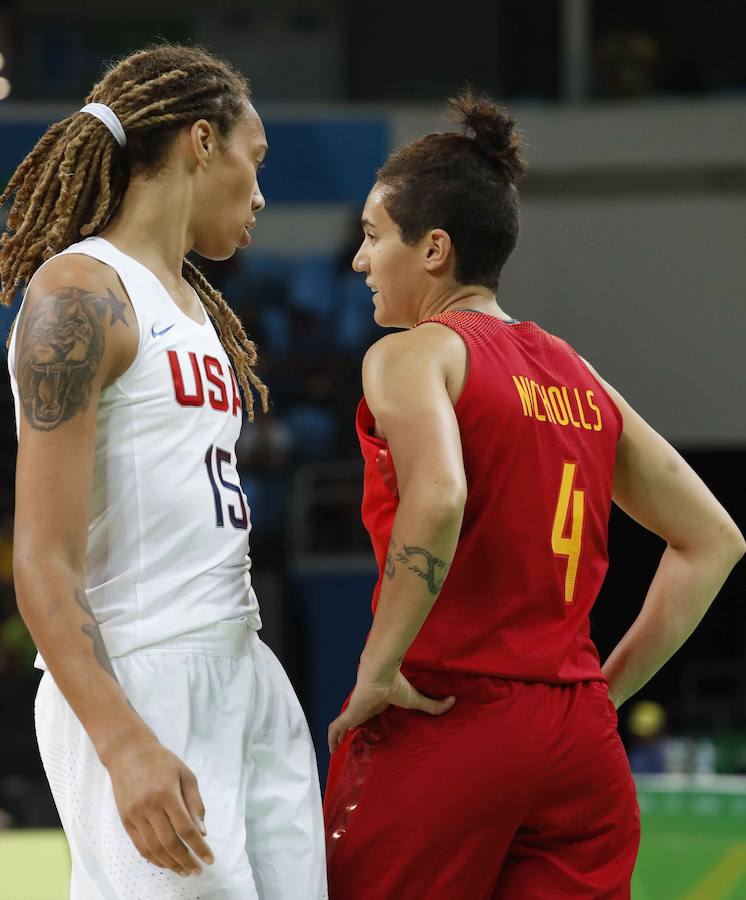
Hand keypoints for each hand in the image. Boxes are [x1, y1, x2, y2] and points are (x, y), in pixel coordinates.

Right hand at [105, 740, 213, 877]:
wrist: (128, 753)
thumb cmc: (161, 761)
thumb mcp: (185, 774)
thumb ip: (195, 803)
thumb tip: (202, 832)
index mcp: (167, 794)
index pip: (185, 828)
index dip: (198, 847)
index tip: (209, 858)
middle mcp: (149, 807)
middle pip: (169, 843)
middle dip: (186, 860)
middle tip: (198, 870)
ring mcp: (135, 816)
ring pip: (154, 849)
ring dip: (171, 864)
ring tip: (184, 870)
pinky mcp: (126, 821)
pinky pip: (140, 847)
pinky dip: (154, 859)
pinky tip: (166, 863)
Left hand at [328, 671, 454, 752]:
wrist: (381, 673)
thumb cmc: (396, 684)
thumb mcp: (416, 699)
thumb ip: (433, 705)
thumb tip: (453, 702)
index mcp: (377, 704)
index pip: (369, 714)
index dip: (366, 722)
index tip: (367, 731)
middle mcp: (364, 708)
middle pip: (354, 721)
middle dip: (351, 731)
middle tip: (352, 744)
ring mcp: (354, 711)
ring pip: (342, 726)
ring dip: (339, 736)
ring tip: (337, 749)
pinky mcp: (348, 715)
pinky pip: (335, 728)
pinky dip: (332, 738)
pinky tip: (332, 749)